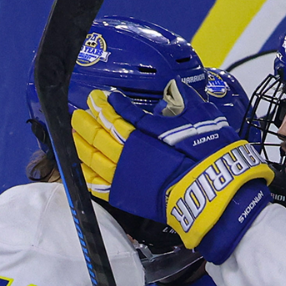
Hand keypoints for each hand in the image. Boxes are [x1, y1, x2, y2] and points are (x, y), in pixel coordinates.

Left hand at [70, 80, 272, 262]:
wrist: (212, 193)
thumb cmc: (210, 156)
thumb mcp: (202, 119)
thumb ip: (184, 102)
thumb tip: (175, 88)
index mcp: (145, 132)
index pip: (119, 115)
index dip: (106, 105)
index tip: (100, 96)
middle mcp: (129, 153)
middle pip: (100, 135)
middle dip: (87, 122)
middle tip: (77, 113)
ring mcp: (124, 176)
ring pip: (93, 158)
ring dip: (80, 144)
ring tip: (72, 133)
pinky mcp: (125, 197)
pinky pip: (97, 185)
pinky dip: (86, 173)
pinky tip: (79, 166)